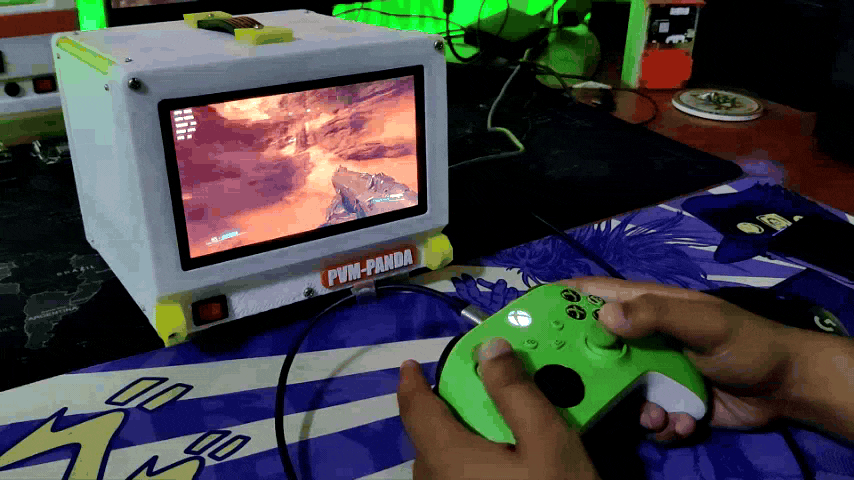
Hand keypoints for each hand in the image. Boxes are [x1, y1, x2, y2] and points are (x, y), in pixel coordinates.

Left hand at [396, 338, 600, 479]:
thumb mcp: (547, 441)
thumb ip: (516, 391)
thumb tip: (489, 348)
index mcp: (444, 456)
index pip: (414, 407)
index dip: (411, 381)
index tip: (410, 365)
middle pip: (430, 436)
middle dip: (450, 411)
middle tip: (483, 399)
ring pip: (442, 463)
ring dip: (460, 441)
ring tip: (499, 435)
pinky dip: (465, 466)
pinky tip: (499, 470)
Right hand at [561, 277, 796, 443]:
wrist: (787, 386)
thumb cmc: (746, 342)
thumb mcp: (703, 321)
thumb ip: (655, 314)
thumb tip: (602, 318)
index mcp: (646, 308)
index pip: (591, 295)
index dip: (558, 301)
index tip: (528, 317)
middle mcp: (643, 338)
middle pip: (594, 348)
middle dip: (587, 370)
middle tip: (580, 386)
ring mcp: (654, 370)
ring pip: (617, 390)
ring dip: (631, 406)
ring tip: (655, 413)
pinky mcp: (668, 400)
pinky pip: (645, 414)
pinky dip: (659, 424)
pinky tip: (681, 422)